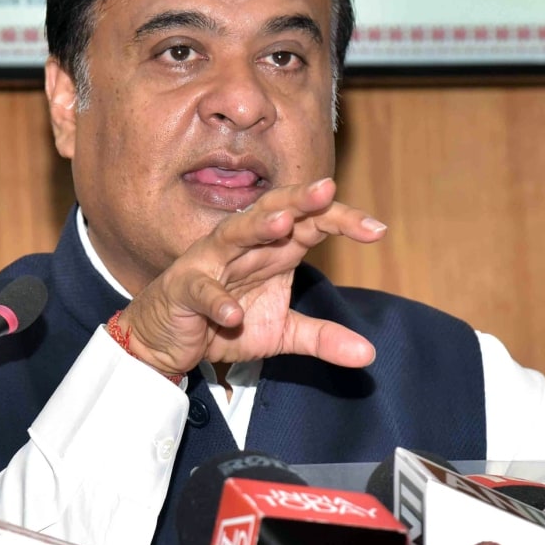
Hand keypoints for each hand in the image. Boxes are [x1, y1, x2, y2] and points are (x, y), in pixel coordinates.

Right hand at [117, 178, 386, 375]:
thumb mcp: (280, 334)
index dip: (341, 220)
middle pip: (274, 213)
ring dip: (257, 227)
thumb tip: (368, 355)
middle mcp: (243, 247)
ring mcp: (210, 263)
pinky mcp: (183, 289)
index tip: (377, 230)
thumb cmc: (223, 323)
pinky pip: (201, 290)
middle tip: (328, 190)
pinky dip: (216, 300)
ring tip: (284, 224)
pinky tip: (233, 314)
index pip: (309, 223)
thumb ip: (322, 338)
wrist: (167, 341)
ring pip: (233, 235)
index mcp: (272, 250)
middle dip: (301, 200)